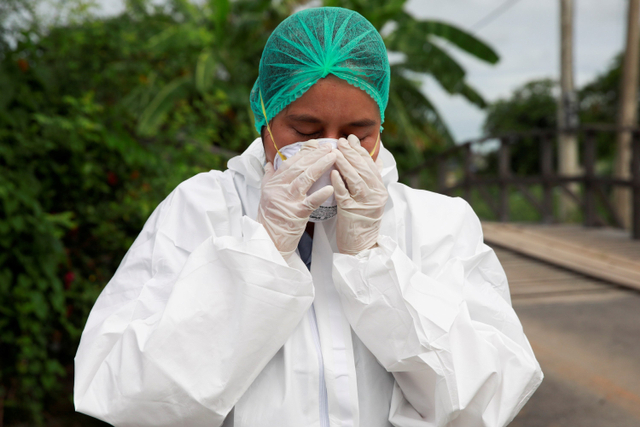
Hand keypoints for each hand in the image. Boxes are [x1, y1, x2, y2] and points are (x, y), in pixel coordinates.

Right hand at [257, 141, 335, 258]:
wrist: (269, 240)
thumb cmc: (270, 217)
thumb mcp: (266, 194)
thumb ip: (269, 177)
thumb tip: (269, 163)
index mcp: (273, 183)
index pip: (291, 162)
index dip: (305, 152)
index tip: (317, 144)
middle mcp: (278, 189)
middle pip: (299, 167)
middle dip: (315, 155)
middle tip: (330, 147)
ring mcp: (287, 200)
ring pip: (305, 179)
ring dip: (320, 166)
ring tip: (333, 158)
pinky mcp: (296, 214)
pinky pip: (310, 202)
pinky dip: (320, 194)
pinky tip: (331, 187)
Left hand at [331, 135, 387, 254]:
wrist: (361, 246)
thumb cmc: (361, 221)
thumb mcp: (371, 198)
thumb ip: (372, 179)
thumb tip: (377, 160)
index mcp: (379, 189)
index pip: (370, 165)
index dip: (360, 151)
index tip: (351, 139)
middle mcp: (376, 194)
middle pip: (363, 169)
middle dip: (352, 153)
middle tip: (342, 140)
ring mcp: (365, 203)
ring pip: (355, 179)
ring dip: (345, 164)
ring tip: (335, 151)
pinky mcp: (352, 211)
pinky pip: (345, 194)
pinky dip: (339, 182)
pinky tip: (332, 172)